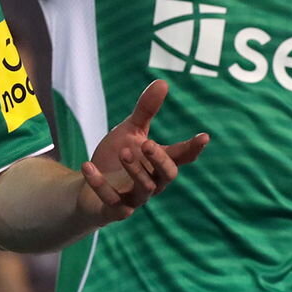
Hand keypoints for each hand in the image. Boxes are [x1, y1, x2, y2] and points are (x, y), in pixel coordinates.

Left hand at [80, 80, 208, 222]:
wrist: (87, 186)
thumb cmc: (116, 157)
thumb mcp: (130, 131)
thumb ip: (146, 111)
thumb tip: (163, 82)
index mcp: (158, 162)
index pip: (181, 156)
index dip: (193, 148)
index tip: (204, 136)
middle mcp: (152, 182)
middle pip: (168, 175)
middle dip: (160, 160)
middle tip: (149, 143)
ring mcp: (134, 198)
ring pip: (144, 189)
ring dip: (134, 170)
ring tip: (123, 151)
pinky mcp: (115, 209)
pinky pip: (111, 200)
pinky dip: (99, 184)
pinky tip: (87, 165)